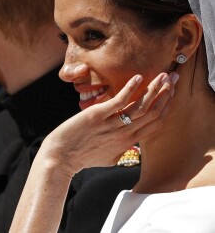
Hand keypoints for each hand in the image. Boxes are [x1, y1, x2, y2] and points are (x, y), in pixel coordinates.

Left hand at [40, 72, 178, 176]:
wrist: (60, 159)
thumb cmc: (83, 157)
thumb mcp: (108, 157)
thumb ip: (122, 150)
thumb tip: (130, 145)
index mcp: (128, 142)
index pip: (155, 124)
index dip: (165, 107)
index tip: (171, 94)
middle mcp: (124, 134)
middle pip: (152, 113)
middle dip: (166, 95)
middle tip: (174, 79)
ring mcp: (111, 125)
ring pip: (140, 107)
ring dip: (153, 90)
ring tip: (163, 76)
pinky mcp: (97, 116)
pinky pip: (119, 102)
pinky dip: (130, 89)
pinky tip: (138, 77)